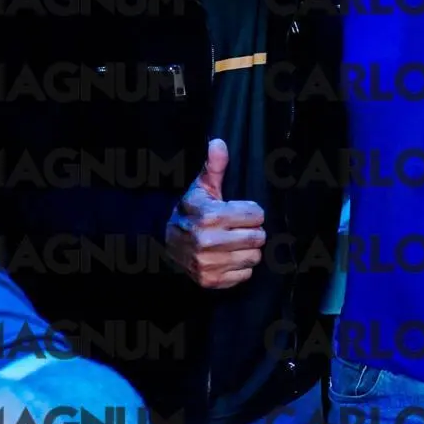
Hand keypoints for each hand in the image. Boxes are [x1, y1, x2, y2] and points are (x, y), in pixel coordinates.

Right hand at [166, 139, 265, 288]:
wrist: (165, 241)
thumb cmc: (191, 210)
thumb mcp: (201, 187)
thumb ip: (214, 166)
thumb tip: (218, 142)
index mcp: (210, 215)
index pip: (257, 215)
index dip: (251, 212)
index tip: (238, 212)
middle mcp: (208, 241)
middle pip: (258, 237)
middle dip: (251, 231)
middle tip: (237, 228)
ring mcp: (208, 263)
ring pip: (254, 257)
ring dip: (247, 250)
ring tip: (233, 242)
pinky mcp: (210, 280)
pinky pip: (244, 276)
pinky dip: (239, 268)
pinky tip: (227, 257)